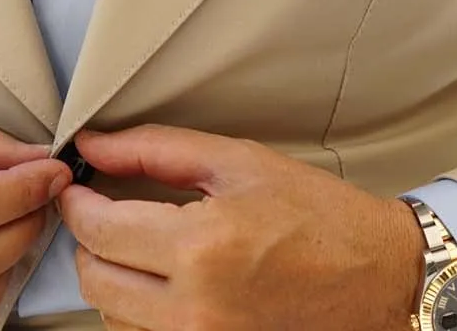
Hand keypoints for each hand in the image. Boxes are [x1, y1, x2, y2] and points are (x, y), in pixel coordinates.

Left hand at [57, 125, 423, 330]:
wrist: (379, 277)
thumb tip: (94, 144)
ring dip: (114, 277)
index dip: (76, 203)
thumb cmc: (320, 217)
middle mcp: (196, 306)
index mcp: (202, 246)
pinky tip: (166, 281)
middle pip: (94, 279)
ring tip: (144, 246)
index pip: (98, 228)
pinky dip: (141, 309)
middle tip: (108, 212)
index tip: (78, 188)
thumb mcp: (239, 162)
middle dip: (90, 241)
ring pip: (113, 315)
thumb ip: (156, 150)